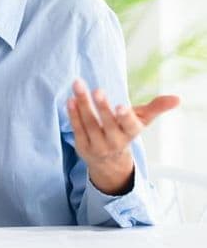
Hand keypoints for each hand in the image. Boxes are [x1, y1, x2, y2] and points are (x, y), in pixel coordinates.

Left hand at [67, 79, 178, 194]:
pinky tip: (70, 100)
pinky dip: (73, 114)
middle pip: (107, 124)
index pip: (130, 126)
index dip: (125, 117)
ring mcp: (97, 145)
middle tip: (97, 91)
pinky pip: (77, 129)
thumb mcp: (141, 121)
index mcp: (130, 134)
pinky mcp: (82, 146)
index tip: (121, 106)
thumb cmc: (125, 132)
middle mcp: (115, 142)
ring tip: (78, 85)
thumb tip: (177, 98)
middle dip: (102, 107)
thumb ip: (156, 108)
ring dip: (83, 104)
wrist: (109, 162)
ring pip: (89, 124)